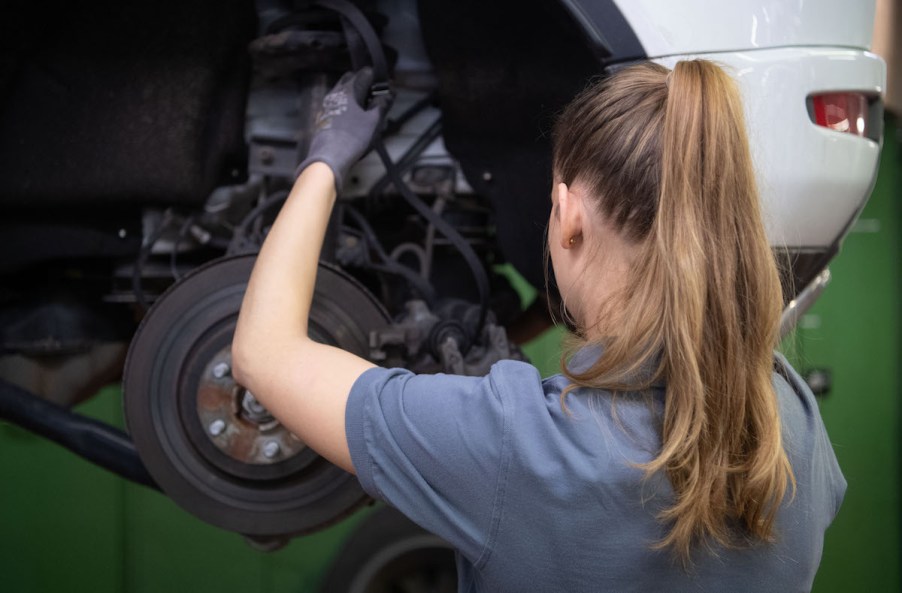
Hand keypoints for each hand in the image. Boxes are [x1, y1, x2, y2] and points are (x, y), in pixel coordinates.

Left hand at [296, 67, 385, 190]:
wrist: (329, 157)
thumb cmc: (353, 138)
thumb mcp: (374, 121)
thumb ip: (383, 104)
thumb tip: (390, 92)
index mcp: (349, 90)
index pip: (365, 73)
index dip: (377, 79)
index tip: (385, 88)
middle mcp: (336, 93)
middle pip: (351, 80)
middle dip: (364, 84)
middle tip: (376, 98)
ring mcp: (327, 104)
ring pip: (343, 92)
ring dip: (355, 96)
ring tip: (366, 111)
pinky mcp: (323, 117)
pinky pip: (337, 105)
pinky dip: (347, 106)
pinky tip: (353, 121)